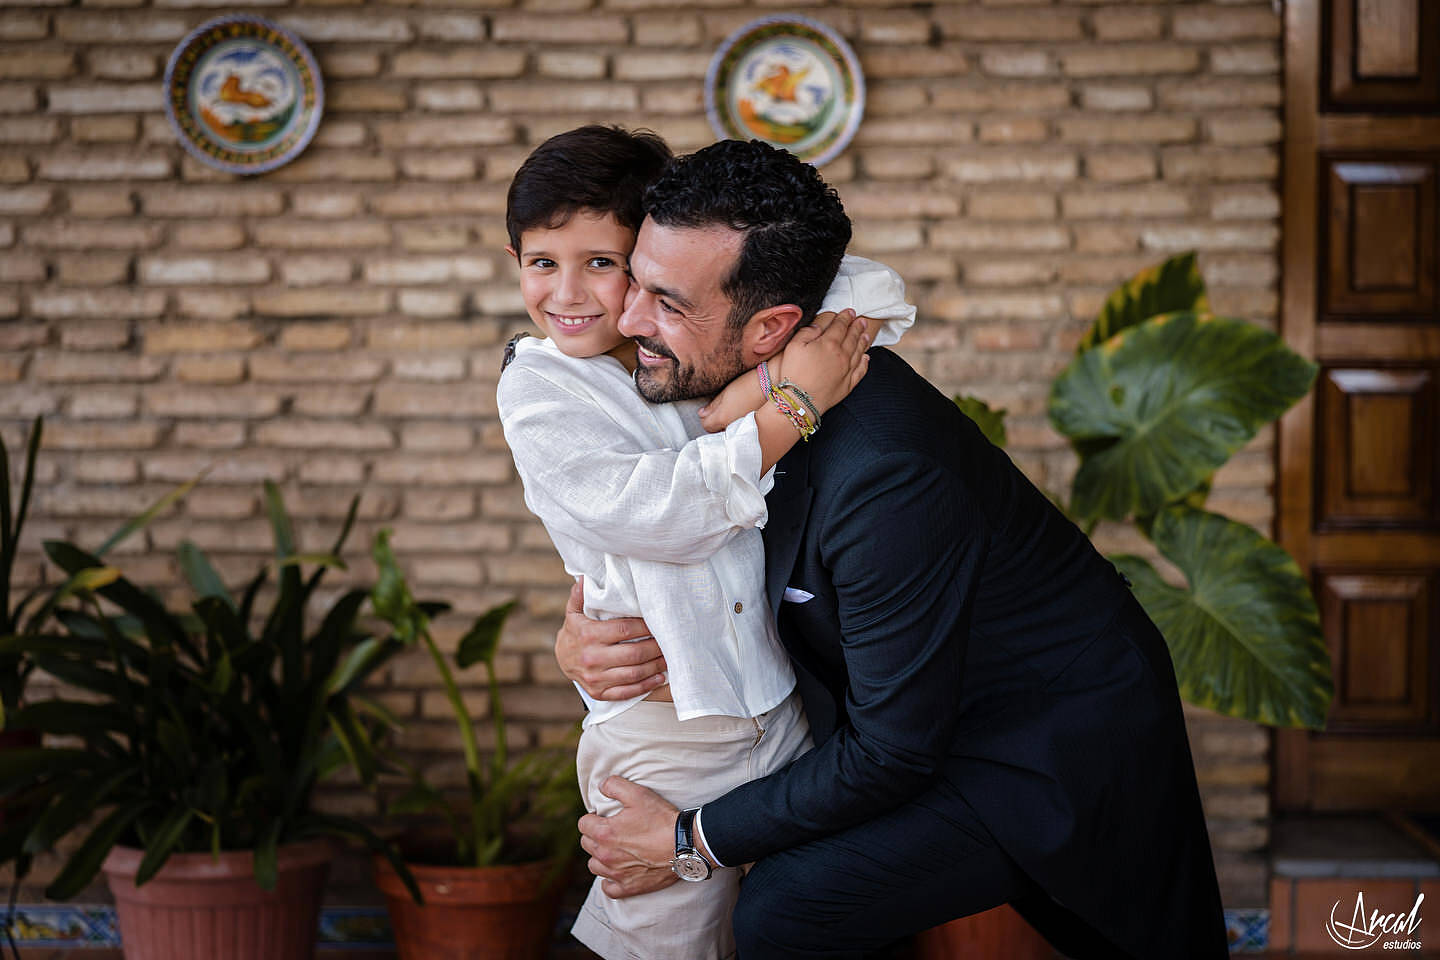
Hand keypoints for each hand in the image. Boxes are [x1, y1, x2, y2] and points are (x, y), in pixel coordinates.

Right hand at [555, 578, 665, 699]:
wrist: (562, 659)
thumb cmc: (576, 631)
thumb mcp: (575, 612)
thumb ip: (580, 595)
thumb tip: (584, 578)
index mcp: (588, 635)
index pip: (624, 630)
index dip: (645, 627)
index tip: (659, 623)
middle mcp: (592, 658)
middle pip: (633, 654)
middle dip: (656, 648)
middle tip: (671, 642)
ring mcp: (596, 678)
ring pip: (633, 674)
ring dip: (655, 667)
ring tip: (669, 658)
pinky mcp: (599, 692)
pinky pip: (626, 692)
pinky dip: (645, 686)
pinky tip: (659, 678)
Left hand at [578, 776, 680, 897]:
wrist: (685, 845)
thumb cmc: (661, 819)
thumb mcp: (638, 794)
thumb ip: (614, 785)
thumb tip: (601, 785)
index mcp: (604, 832)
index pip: (583, 824)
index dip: (593, 817)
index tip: (605, 816)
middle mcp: (606, 855)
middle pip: (587, 844)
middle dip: (596, 835)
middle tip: (613, 830)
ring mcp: (616, 873)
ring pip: (594, 865)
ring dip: (600, 857)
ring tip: (615, 849)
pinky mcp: (628, 887)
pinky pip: (608, 888)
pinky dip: (609, 881)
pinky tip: (618, 872)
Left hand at [698, 365, 766, 432]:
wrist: (775, 386)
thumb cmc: (751, 384)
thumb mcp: (727, 391)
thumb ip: (713, 405)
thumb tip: (702, 413)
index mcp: (723, 417)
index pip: (706, 425)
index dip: (706, 417)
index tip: (711, 411)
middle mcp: (732, 428)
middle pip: (717, 432)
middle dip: (717, 424)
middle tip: (724, 411)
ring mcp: (744, 431)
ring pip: (730, 434)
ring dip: (729, 428)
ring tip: (736, 414)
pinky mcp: (755, 432)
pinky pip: (742, 435)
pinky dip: (741, 430)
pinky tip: (746, 419)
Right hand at [770, 309, 869, 416]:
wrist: (800, 401)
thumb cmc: (794, 373)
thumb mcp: (793, 346)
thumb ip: (808, 332)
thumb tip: (819, 326)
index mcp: (829, 343)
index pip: (840, 325)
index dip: (845, 317)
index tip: (849, 311)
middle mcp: (841, 355)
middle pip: (852, 337)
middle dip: (857, 327)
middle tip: (861, 320)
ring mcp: (846, 370)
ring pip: (859, 352)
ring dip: (863, 341)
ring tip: (866, 334)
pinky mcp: (847, 384)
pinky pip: (860, 370)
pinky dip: (865, 362)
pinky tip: (866, 358)